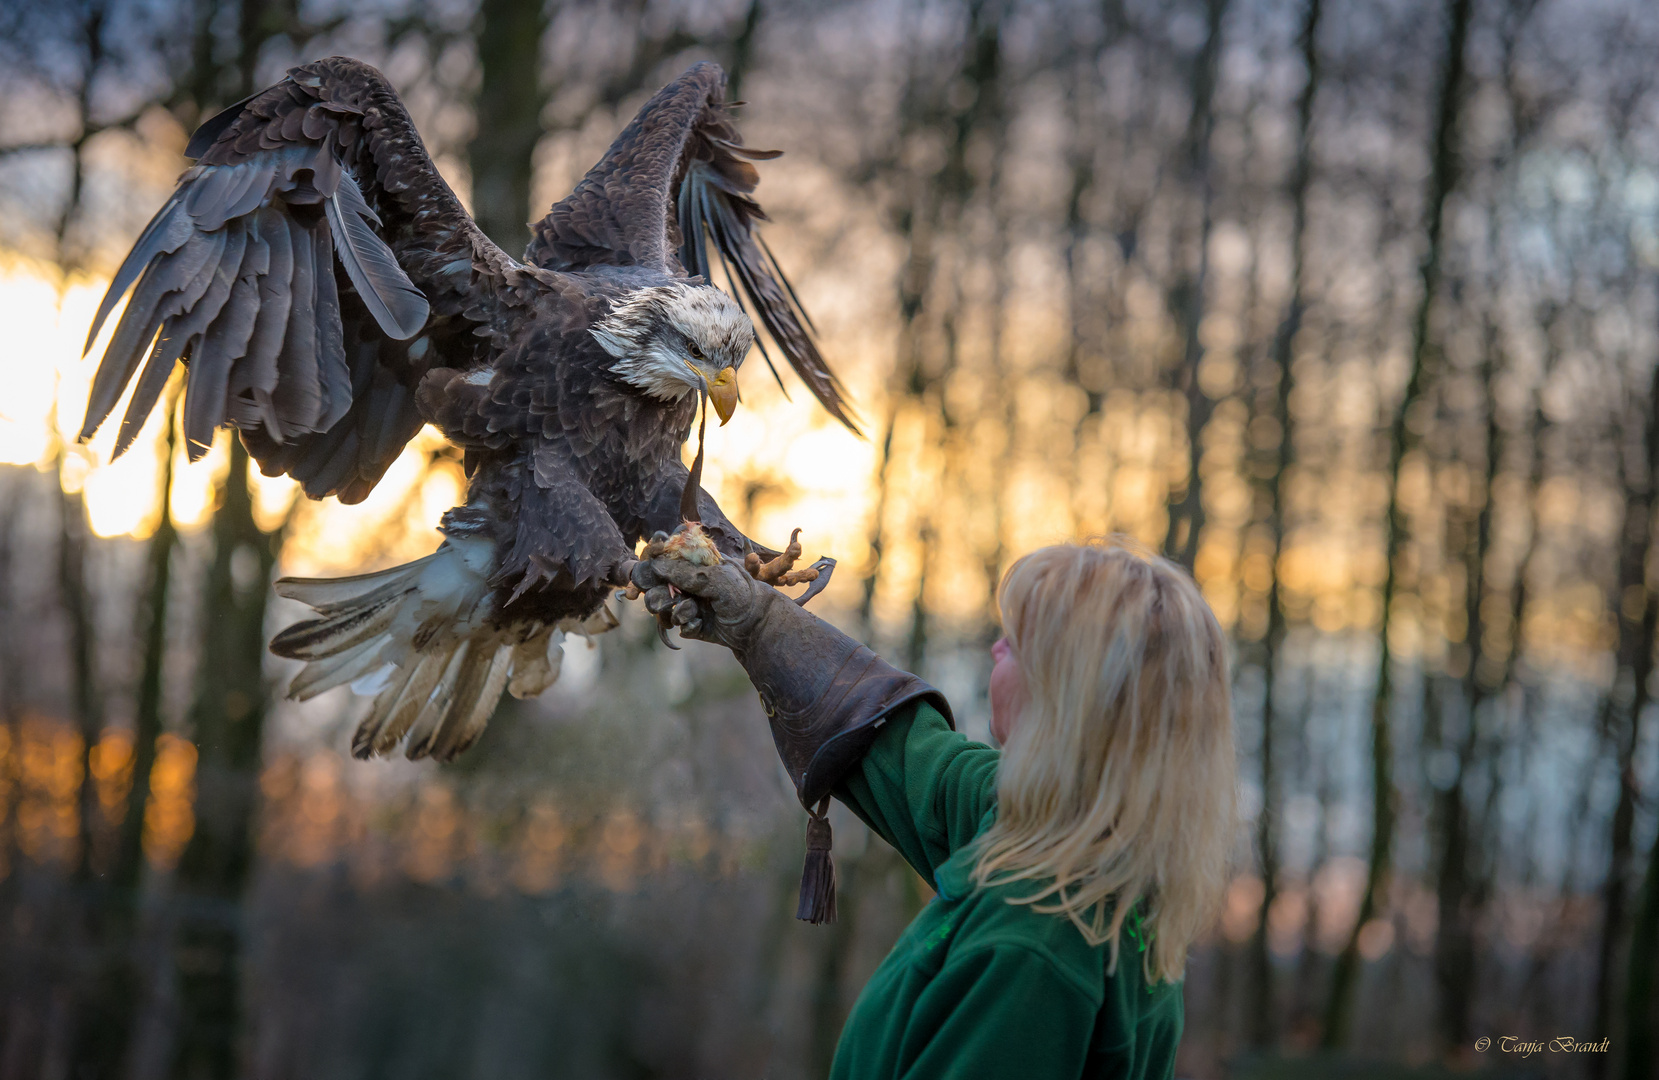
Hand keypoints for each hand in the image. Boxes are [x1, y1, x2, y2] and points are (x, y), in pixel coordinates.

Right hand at [631, 555, 775, 652]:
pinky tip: (701, 625)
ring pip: (664, 608)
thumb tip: (655, 565)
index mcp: (695, 565)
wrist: (758, 625)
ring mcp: (690, 603)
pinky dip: (687, 625)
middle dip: (659, 595)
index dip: (652, 566)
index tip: (649, 572)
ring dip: (676, 611)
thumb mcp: (715, 578)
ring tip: (692, 612)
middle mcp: (690, 583)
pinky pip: (678, 625)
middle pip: (656, 586)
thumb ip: (685, 572)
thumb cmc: (742, 594)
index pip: (665, 560)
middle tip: (666, 600)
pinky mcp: (693, 624)